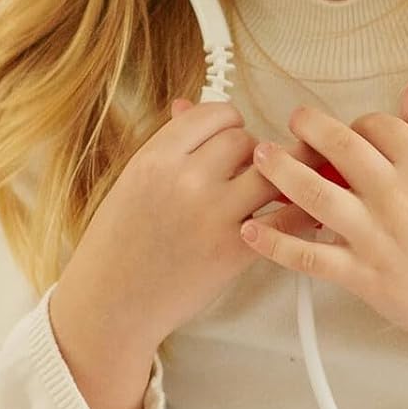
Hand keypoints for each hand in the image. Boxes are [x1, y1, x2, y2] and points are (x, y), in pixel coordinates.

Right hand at [62, 97, 317, 349]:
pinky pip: (287, 216)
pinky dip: (296, 213)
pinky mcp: (235, 249)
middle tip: (236, 175)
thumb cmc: (117, 245)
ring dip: (272, 179)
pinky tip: (295, 215)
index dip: (225, 125)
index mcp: (153, 160)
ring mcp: (212, 215)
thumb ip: (166, 146)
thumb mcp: (130, 184)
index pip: (213, 114)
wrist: (110, 303)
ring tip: (263, 192)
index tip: (223, 141)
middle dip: (246, 155)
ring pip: (271, 171)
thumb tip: (188, 105)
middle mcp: (184, 180)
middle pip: (244, 139)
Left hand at [239, 74, 407, 353]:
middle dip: (309, 128)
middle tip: (292, 121)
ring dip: (280, 171)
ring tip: (259, 155)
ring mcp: (373, 236)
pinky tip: (250, 230)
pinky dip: (275, 244)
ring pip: (315, 194)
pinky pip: (307, 256)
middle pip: (340, 149)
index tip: (346, 131)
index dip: (356, 123)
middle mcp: (395, 197)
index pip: (378, 127)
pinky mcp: (359, 274)